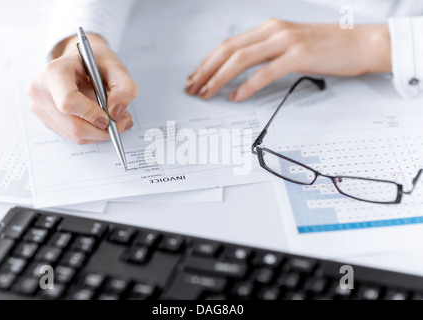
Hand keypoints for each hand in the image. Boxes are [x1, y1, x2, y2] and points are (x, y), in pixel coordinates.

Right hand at [28, 34, 137, 144]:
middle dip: (102, 130)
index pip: (68, 102)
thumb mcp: (116, 67)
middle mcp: (41, 91)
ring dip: (100, 133)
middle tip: (121, 122)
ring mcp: (41, 107)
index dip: (92, 114)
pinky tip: (100, 120)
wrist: (79, 61)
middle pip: (73, 126)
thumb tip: (116, 113)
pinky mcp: (47, 120)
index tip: (109, 116)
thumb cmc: (95, 62)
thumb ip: (124, 88)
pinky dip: (92, 133)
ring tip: (113, 118)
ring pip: (75, 135)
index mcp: (54, 72)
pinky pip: (73, 136)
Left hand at [186, 19, 390, 101]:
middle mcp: (274, 31)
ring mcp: (285, 42)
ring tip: (207, 93)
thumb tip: (243, 73)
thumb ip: (267, 54)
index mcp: (269, 28)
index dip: (208, 62)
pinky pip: (264, 73)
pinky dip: (246, 86)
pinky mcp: (298, 56)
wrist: (362, 44)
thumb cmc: (328, 47)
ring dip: (219, 78)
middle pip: (228, 50)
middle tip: (192, 87)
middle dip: (205, 70)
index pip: (229, 45)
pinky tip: (236, 96)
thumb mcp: (290, 46)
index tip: (196, 77)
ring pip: (241, 59)